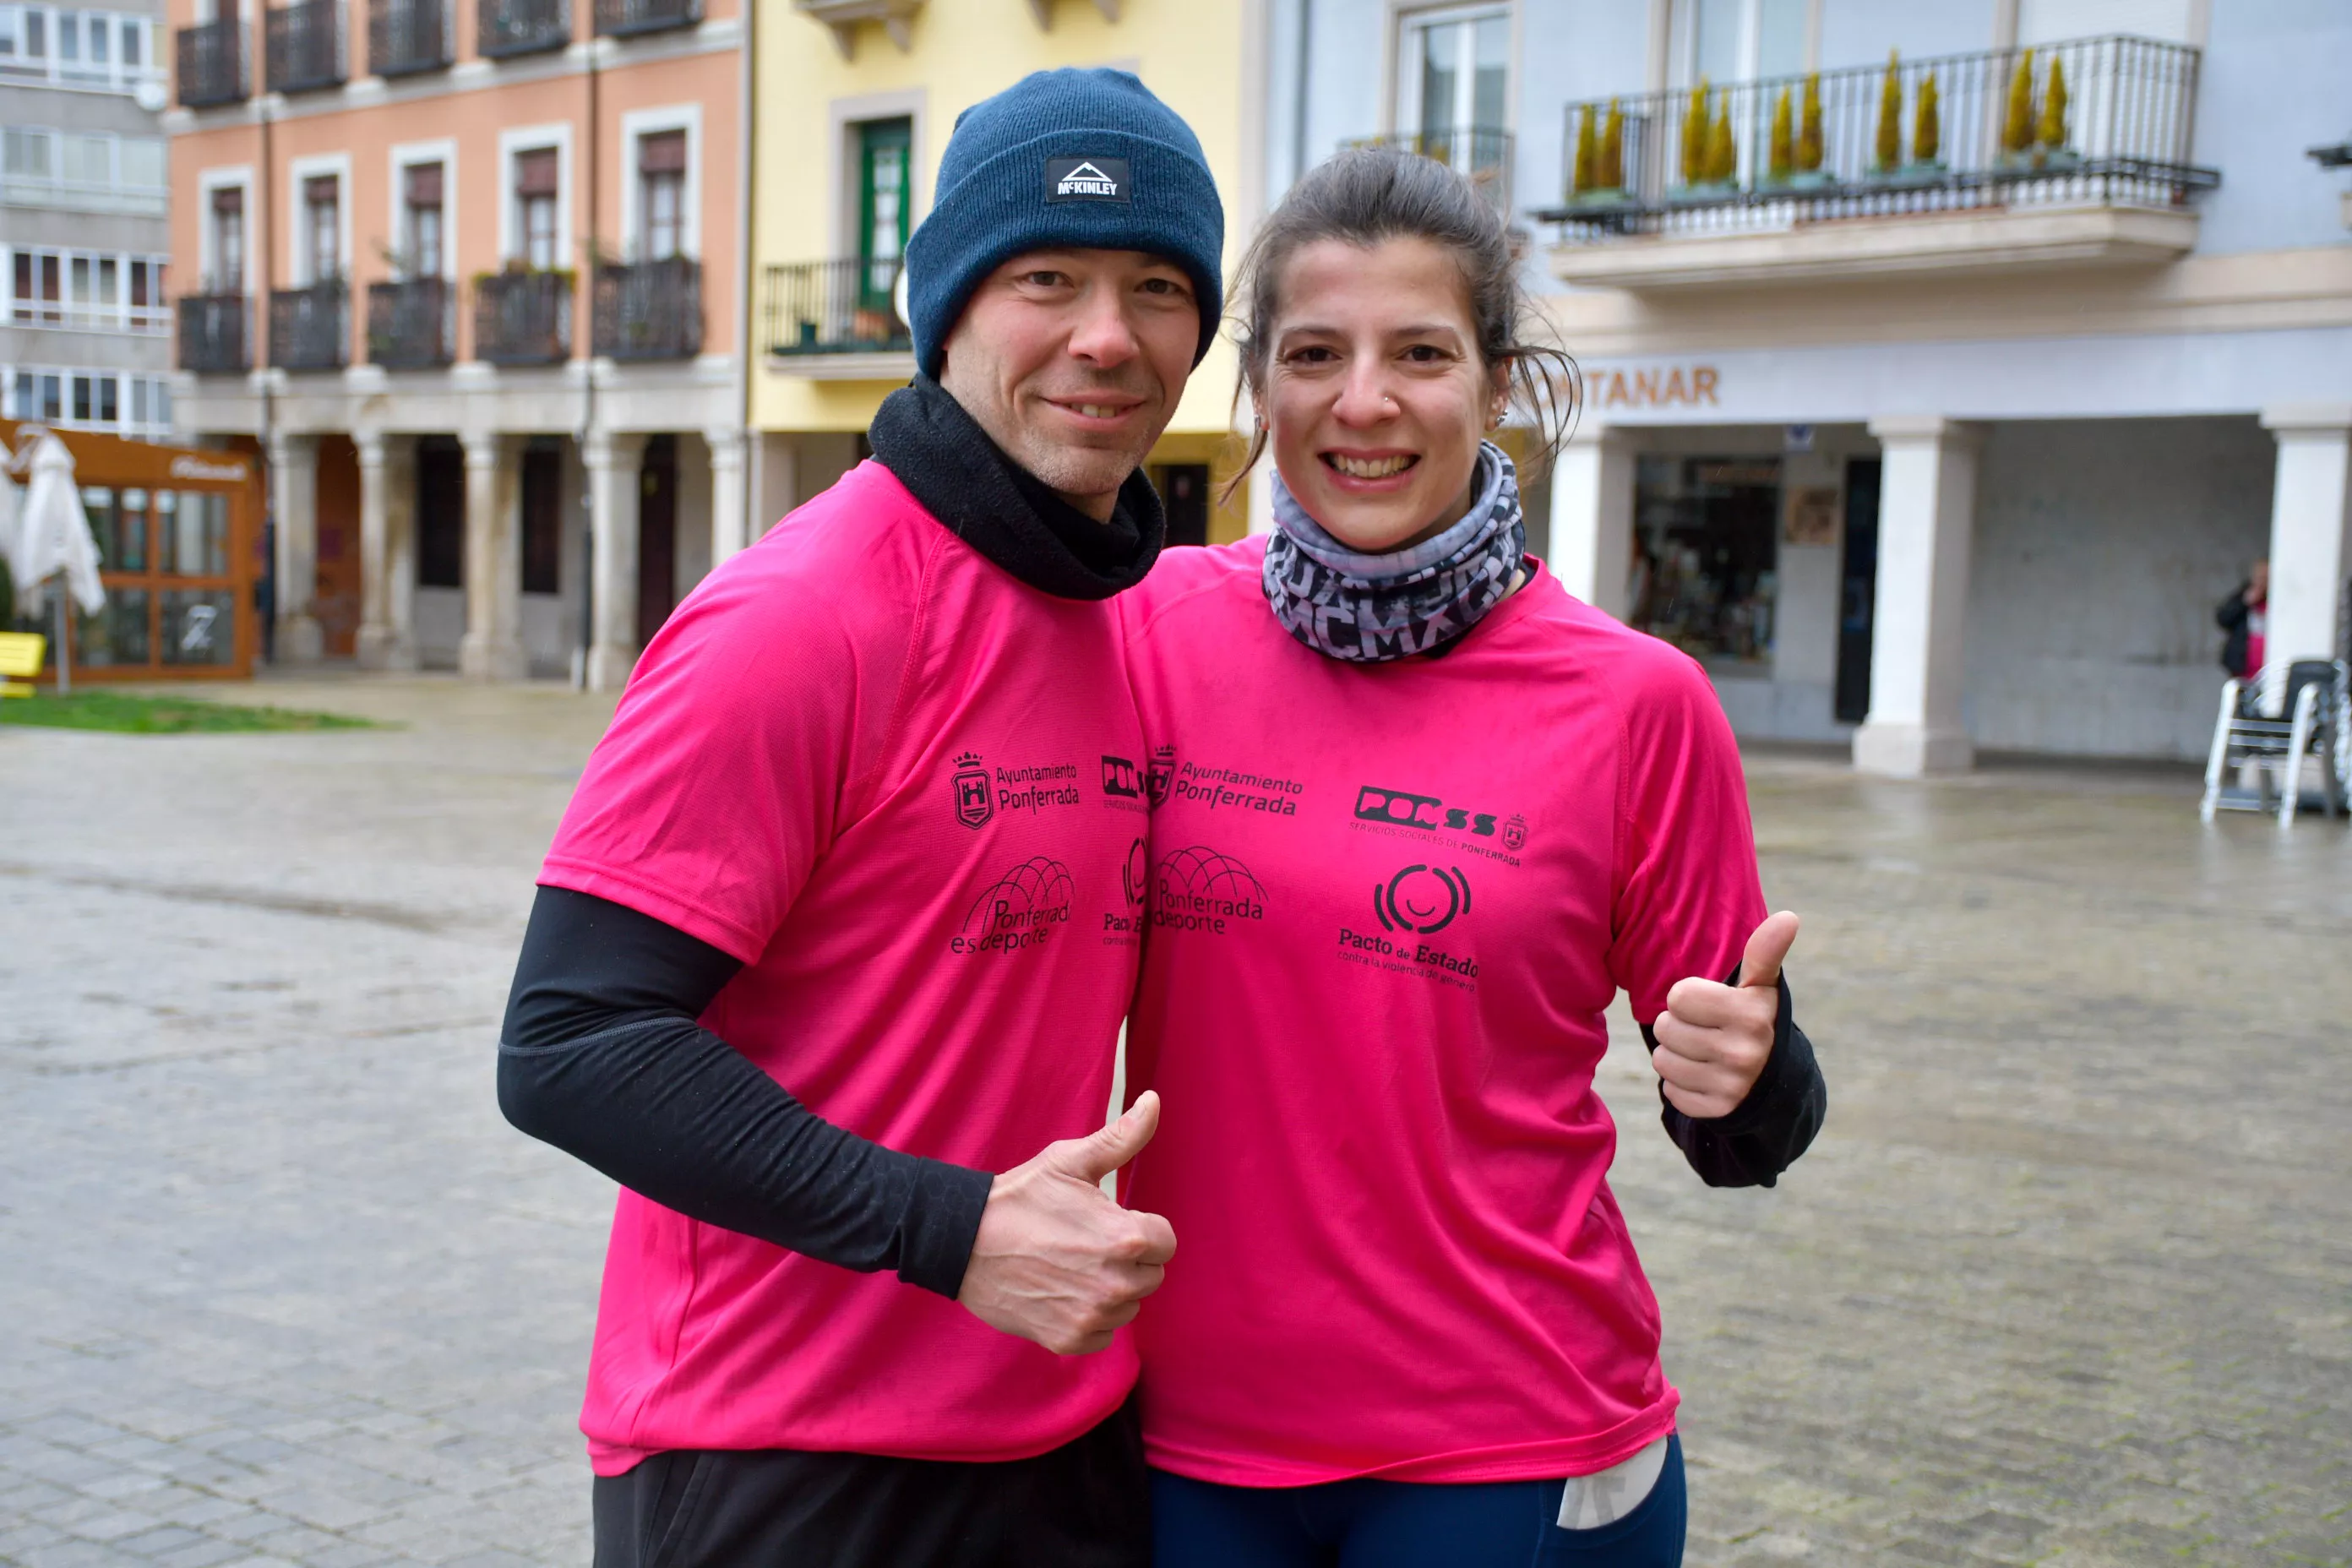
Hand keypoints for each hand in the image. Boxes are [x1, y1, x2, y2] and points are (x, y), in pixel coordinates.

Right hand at [957, 1091, 1177, 1355]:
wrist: (962, 1241)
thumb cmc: (1020, 1197)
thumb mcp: (1070, 1160)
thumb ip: (1122, 1137)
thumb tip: (1154, 1101)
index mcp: (1127, 1238)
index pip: (1165, 1242)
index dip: (1140, 1227)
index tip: (1109, 1221)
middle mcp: (1116, 1284)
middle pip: (1150, 1275)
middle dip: (1127, 1258)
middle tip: (1086, 1241)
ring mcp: (1092, 1316)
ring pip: (1127, 1305)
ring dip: (1110, 1288)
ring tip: (1071, 1265)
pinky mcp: (1069, 1340)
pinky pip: (1103, 1332)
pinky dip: (1088, 1316)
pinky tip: (1062, 1291)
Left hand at [1652, 912, 1797, 1120]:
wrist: (1773, 1082)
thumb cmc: (1754, 1020)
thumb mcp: (1761, 987)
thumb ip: (1765, 952)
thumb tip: (1789, 916)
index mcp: (1751, 1014)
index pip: (1678, 996)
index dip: (1688, 998)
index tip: (1709, 1005)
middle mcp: (1744, 1052)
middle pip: (1665, 1028)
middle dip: (1678, 1026)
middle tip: (1704, 1030)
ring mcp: (1731, 1086)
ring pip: (1662, 1060)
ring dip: (1675, 1055)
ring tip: (1702, 1052)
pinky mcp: (1717, 1112)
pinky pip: (1670, 1092)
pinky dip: (1680, 1084)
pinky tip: (1704, 1077)